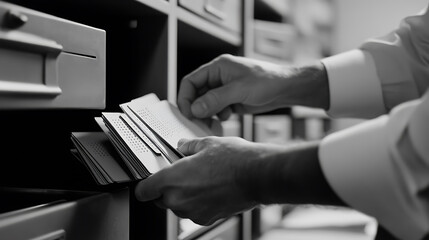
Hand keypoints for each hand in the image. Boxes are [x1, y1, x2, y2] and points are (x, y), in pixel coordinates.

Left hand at [134, 136, 272, 224]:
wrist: (258, 176)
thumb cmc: (234, 160)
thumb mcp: (207, 144)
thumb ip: (189, 146)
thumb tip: (182, 146)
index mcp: (172, 179)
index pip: (143, 191)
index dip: (145, 185)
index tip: (150, 181)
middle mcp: (178, 200)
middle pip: (160, 200)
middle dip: (166, 189)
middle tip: (181, 175)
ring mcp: (193, 212)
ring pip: (177, 206)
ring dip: (183, 196)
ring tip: (200, 180)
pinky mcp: (206, 219)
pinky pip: (193, 212)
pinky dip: (197, 204)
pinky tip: (210, 189)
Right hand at [178, 54, 295, 119]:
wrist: (285, 89)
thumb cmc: (267, 81)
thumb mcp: (239, 90)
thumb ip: (215, 99)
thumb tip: (195, 109)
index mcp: (217, 68)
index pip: (191, 81)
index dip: (186, 98)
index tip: (187, 113)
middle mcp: (218, 78)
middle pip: (196, 94)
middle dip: (196, 109)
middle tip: (199, 122)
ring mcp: (224, 90)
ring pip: (205, 104)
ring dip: (206, 114)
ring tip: (213, 123)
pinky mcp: (231, 100)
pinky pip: (216, 110)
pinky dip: (216, 116)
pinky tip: (226, 118)